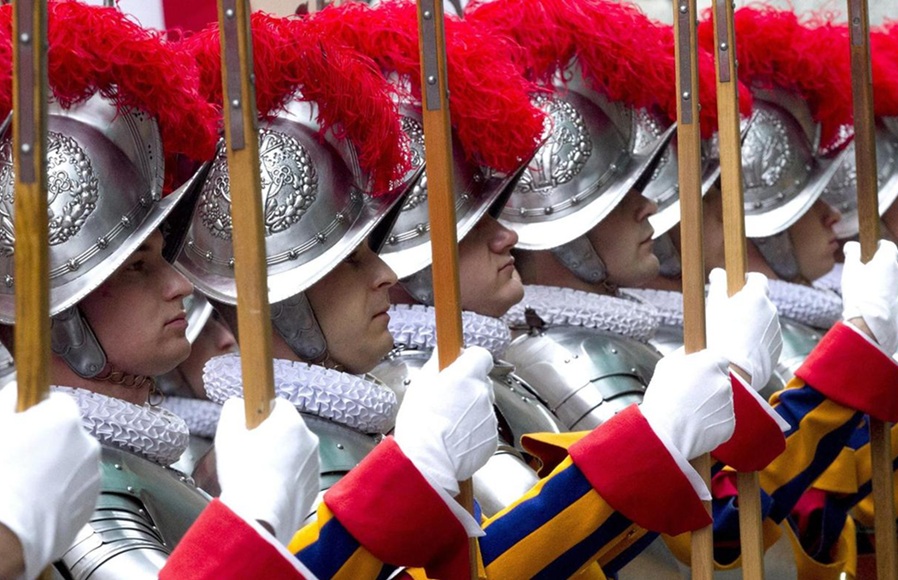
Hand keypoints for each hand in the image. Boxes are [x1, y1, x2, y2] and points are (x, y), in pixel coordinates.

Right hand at [0, 385, 100, 579]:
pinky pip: (77, 488)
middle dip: (49, 443)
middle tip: (20, 459)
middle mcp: (88, 442)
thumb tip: (18, 391)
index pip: (57, 403)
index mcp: (65, 419)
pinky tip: (37, 503)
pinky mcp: (92, 502)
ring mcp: (93, 474)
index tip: (23, 426)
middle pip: (68, 434)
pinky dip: (62, 492)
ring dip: (57, 468)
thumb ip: (10, 401)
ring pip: (74, 463)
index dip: (38, 414)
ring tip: (27, 485)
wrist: (8, 532)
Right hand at [216, 397, 319, 543]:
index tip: (249, 429)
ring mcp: (314, 465)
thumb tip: (238, 404)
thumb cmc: (244, 473)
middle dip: (271, 438)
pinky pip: (298, 476)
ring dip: (280, 459)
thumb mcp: (228, 434)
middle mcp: (310, 440)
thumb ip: (233, 409)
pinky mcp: (314, 487)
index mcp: (291, 422)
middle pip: (288, 430)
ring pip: (294, 454)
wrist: (260, 517)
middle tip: (250, 455)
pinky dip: (286, 480)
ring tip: (258, 476)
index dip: (261, 415)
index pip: (278, 405)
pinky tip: (269, 491)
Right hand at [394, 346, 496, 496]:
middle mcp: (483, 393)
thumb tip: (443, 353)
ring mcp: (490, 417)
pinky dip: (474, 431)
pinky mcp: (492, 439)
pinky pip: (484, 428)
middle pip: (482, 382)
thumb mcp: (420, 384)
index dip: (472, 360)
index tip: (461, 366)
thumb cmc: (419, 422)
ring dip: (471, 411)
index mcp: (467, 376)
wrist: (426, 460)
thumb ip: (436, 364)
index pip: (482, 355)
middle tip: (449, 400)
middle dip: (469, 388)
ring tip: (449, 425)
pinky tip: (455, 439)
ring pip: (483, 407)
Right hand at [640, 349, 734, 460]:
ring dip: (711, 404)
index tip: (698, 375)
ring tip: (689, 412)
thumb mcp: (665, 366)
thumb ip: (683, 355)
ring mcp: (729, 405)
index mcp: (711, 364)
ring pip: (722, 401)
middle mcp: (724, 382)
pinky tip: (695, 423)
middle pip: (721, 380)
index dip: (708, 367)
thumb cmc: (662, 400)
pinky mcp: (729, 425)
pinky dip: (712, 421)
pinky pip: (722, 419)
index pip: (719, 359)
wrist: (665, 434)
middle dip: (709, 386)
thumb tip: (689, 351)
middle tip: (690, 396)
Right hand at [706, 268, 782, 390]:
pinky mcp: (777, 348)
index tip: (735, 286)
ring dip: (752, 323)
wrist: (733, 370)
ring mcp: (776, 330)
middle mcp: (771, 310)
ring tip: (732, 337)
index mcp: (756, 296)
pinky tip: (740, 350)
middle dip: (747, 305)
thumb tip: (718, 272)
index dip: (746, 280)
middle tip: (728, 314)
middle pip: (760, 301)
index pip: (757, 278)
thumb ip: (718, 284)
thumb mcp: (714, 305)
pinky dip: (756, 340)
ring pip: (763, 321)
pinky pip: (766, 338)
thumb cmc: (720, 335)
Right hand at [842, 240, 897, 352]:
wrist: (870, 322)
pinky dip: (885, 291)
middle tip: (864, 271)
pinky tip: (873, 299)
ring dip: (883, 278)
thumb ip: (852, 253)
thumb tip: (851, 244)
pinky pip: (892, 289)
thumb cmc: (859, 292)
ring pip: (891, 277)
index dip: (876, 246)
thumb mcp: (851, 269)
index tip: (866, 252)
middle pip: (890, 261)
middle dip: (879, 264)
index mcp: (888, 260)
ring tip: (868, 288)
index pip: (886, 245)